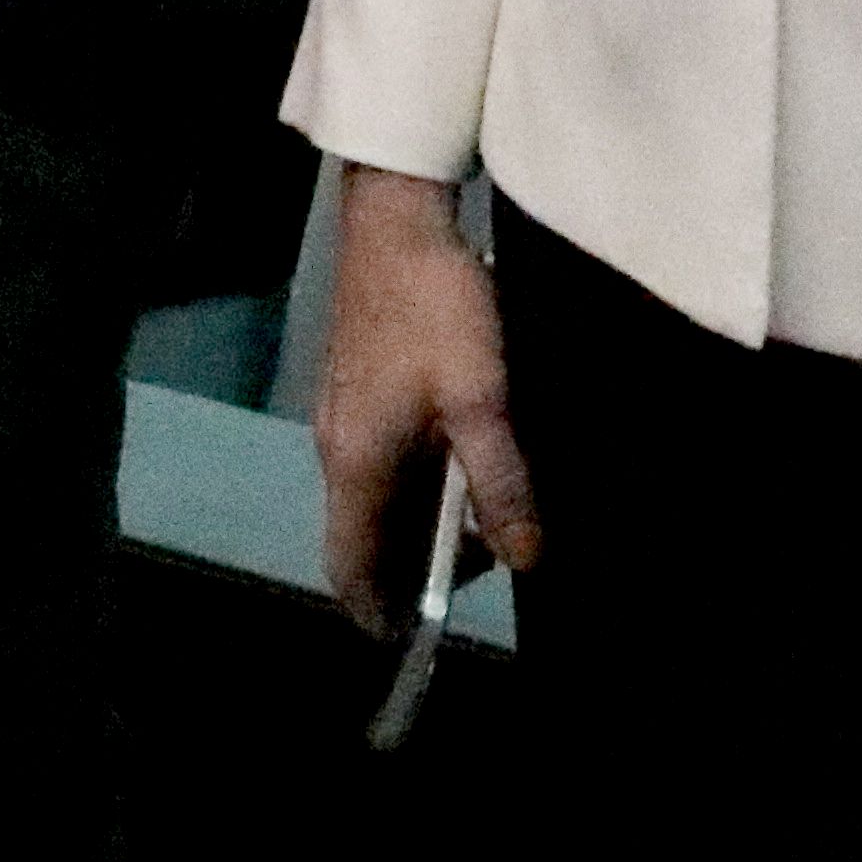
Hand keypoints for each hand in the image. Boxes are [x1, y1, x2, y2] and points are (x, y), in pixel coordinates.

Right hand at [311, 167, 543, 614]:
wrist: (396, 222)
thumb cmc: (437, 312)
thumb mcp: (482, 402)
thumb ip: (500, 484)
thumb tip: (524, 558)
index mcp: (357, 464)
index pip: (349, 566)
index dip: (379, 611)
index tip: (415, 639)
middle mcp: (337, 450)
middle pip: (361, 539)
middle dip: (413, 569)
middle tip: (484, 567)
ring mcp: (340, 418)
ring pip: (371, 501)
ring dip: (418, 525)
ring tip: (485, 518)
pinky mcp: (353, 390)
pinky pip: (376, 465)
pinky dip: (413, 487)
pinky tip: (461, 464)